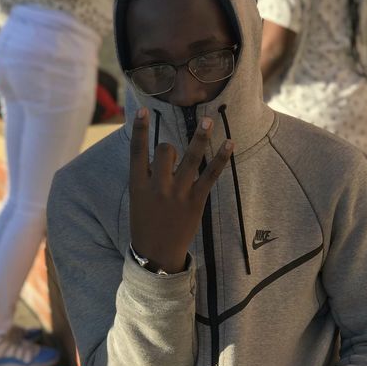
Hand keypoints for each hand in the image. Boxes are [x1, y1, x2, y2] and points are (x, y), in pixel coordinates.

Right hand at [129, 108, 233, 273]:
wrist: (157, 254)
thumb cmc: (145, 226)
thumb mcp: (137, 202)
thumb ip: (146, 179)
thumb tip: (160, 156)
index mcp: (138, 186)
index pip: (136, 151)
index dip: (139, 130)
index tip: (142, 111)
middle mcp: (158, 187)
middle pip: (166, 151)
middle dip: (170, 148)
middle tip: (172, 157)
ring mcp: (178, 193)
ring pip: (190, 157)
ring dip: (199, 136)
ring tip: (208, 120)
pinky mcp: (196, 201)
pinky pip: (210, 175)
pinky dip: (220, 158)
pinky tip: (229, 143)